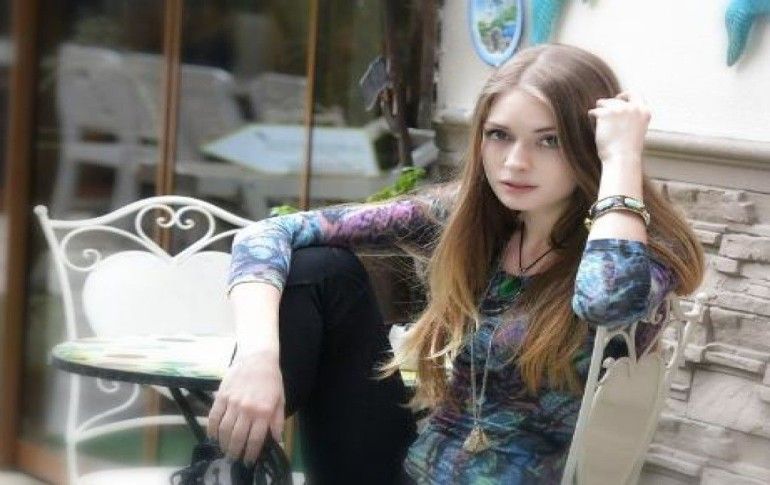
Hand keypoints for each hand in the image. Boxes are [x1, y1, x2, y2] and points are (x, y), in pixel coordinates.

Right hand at [207, 350, 284, 464]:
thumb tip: (276, 439)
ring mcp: (232, 403)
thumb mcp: (281, 399)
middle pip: (238, 438)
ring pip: (224, 430)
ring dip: (223, 443)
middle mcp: (247, 410)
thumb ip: (277, 420)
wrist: (257, 357)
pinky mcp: (221, 396)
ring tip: (225, 449)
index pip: (255, 440)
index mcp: (263, 412)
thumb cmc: (271, 378)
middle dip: (235, 452)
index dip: (251, 453)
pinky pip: (213, 417)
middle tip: (234, 457)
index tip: (248, 460)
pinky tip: (212, 436)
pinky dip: (211, 429)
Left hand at [588, 91, 650, 164]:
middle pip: (617, 100)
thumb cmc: (627, 150)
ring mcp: (620, 109)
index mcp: (645, 111)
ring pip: (604, 103)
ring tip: (597, 118)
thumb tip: (618, 110)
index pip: (636, 95)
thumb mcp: (636, 130)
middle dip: (608, 104)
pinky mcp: (606, 113)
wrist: (622, 159)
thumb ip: (631, 118)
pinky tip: (591, 119)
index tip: (618, 98)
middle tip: (601, 108)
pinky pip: (595, 111)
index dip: (625, 95)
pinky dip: (592, 115)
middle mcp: (634, 107)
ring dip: (600, 110)